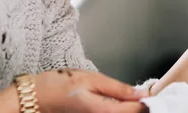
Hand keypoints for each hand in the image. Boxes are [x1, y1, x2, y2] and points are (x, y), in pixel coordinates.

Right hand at [33, 69, 148, 112]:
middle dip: (139, 106)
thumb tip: (140, 93)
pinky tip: (117, 103)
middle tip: (141, 93)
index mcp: (104, 112)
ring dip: (129, 109)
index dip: (148, 101)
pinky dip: (119, 111)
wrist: (36, 99)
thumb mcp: (91, 79)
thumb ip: (117, 88)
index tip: (152, 91)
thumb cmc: (60, 86)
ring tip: (129, 97)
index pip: (137, 111)